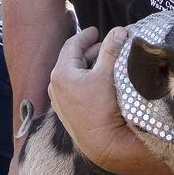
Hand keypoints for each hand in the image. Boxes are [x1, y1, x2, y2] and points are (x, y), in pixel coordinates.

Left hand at [48, 26, 128, 168]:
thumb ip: (112, 49)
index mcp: (61, 73)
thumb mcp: (108, 74)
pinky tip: (100, 82)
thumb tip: (118, 30)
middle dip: (90, 51)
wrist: (103, 144)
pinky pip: (74, 88)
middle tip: (107, 46)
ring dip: (89, 67)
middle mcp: (55, 86)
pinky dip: (86, 80)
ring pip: (74, 75)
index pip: (72, 45)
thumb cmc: (104, 107)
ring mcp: (59, 101)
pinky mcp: (67, 113)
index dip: (85, 35)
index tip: (96, 31)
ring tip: (105, 63)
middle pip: (73, 60)